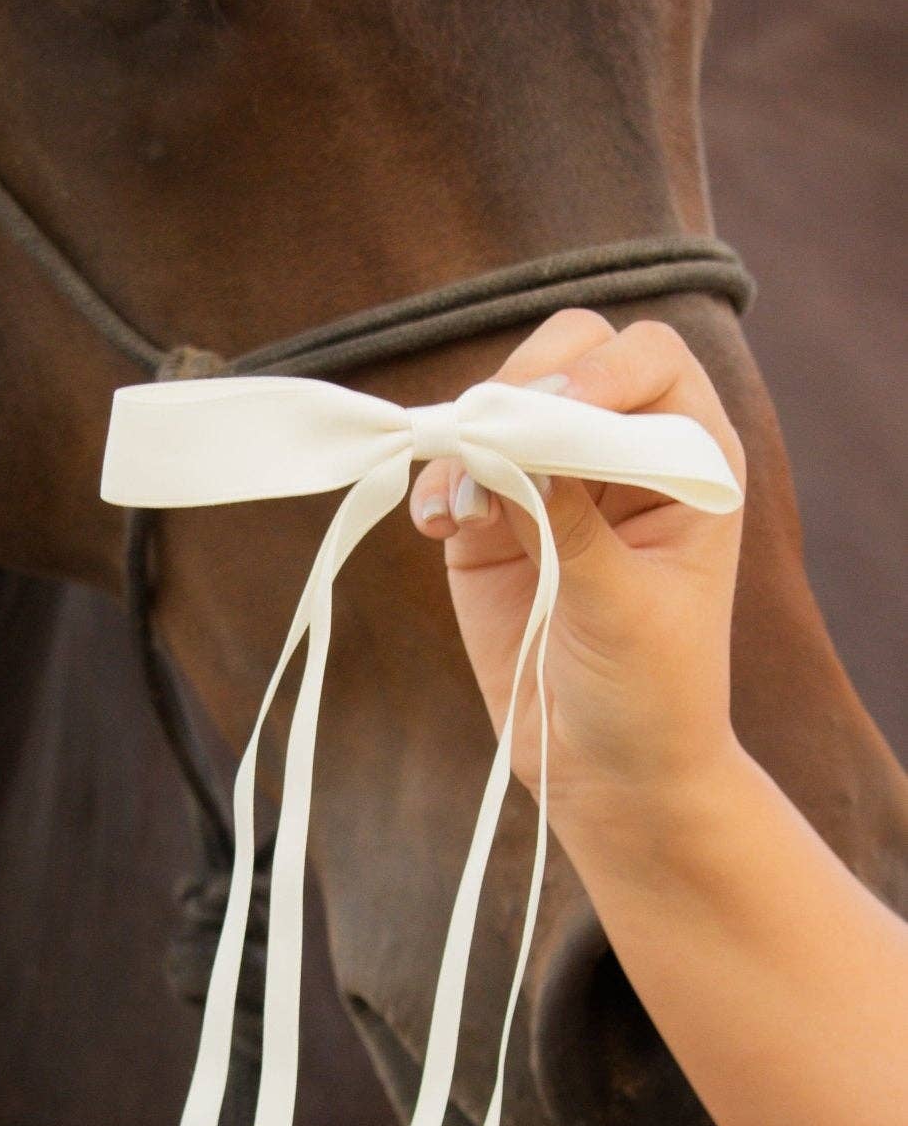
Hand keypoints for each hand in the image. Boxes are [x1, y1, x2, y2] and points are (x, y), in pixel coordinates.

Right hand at [411, 308, 746, 837]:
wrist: (606, 768)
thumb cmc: (652, 690)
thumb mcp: (624, 606)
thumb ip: (571, 523)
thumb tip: (509, 448)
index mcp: (690, 456)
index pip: (648, 361)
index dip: (600, 372)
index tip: (554, 413)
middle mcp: (622, 450)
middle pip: (567, 356)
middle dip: (521, 386)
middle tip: (487, 436)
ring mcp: (552, 478)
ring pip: (499, 402)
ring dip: (467, 438)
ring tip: (453, 510)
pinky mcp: (492, 519)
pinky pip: (454, 469)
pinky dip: (437, 483)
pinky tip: (436, 524)